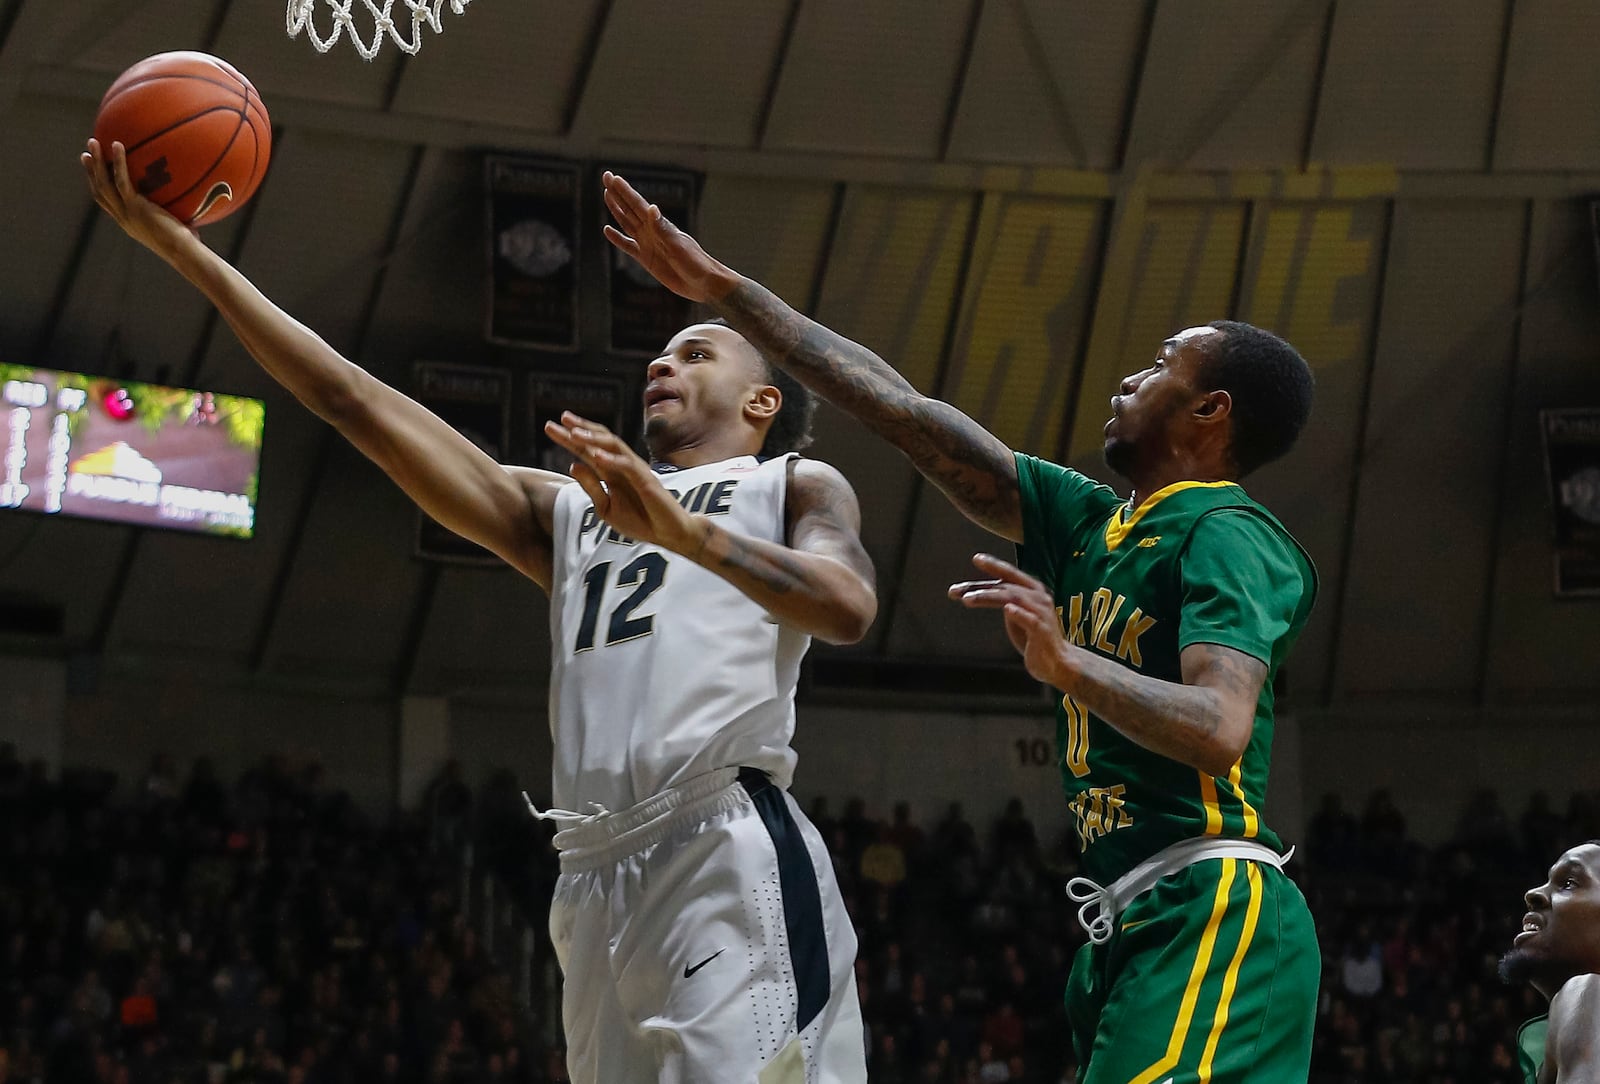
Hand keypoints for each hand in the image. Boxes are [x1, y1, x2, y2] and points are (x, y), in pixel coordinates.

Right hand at [80, 139, 199, 258]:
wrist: (183, 253)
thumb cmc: (187, 245)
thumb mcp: (176, 227)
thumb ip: (174, 213)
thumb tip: (191, 198)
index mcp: (129, 222)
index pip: (107, 203)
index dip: (98, 186)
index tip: (94, 171)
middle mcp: (123, 218)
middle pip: (99, 191)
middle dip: (91, 172)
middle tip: (86, 153)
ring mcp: (126, 213)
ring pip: (103, 184)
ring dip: (96, 162)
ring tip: (93, 142)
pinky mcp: (135, 207)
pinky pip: (122, 180)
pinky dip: (118, 162)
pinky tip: (117, 145)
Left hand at [543, 412, 704, 553]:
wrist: (670, 533)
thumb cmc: (641, 521)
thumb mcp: (607, 508)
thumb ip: (591, 487)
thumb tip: (573, 465)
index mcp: (611, 472)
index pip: (587, 450)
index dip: (569, 438)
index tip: (550, 427)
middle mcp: (622, 466)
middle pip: (599, 441)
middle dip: (579, 429)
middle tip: (560, 418)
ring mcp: (636, 471)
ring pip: (613, 447)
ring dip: (593, 439)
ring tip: (574, 433)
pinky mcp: (647, 480)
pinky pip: (628, 466)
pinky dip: (612, 460)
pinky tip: (596, 456)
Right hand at [600, 171, 735, 302]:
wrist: (703, 283)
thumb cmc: (695, 262)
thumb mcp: (678, 245)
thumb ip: (663, 228)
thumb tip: (651, 208)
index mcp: (658, 225)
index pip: (637, 204)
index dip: (624, 190)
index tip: (612, 177)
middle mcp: (651, 231)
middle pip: (629, 208)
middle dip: (617, 193)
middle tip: (606, 177)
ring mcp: (648, 244)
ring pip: (627, 222)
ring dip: (616, 209)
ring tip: (607, 195)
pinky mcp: (646, 258)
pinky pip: (627, 246)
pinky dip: (617, 238)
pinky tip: (608, 230)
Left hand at [949, 553, 1074, 686]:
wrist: (1057, 662)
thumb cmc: (1032, 637)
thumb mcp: (1015, 613)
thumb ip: (1002, 600)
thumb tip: (977, 591)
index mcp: (1032, 590)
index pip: (1010, 574)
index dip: (993, 566)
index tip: (977, 558)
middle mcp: (1038, 597)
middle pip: (1006, 586)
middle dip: (979, 587)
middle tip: (956, 591)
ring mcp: (1041, 613)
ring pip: (1013, 598)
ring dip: (988, 597)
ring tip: (968, 599)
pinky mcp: (1042, 631)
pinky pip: (1030, 620)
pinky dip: (1019, 614)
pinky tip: (1007, 609)